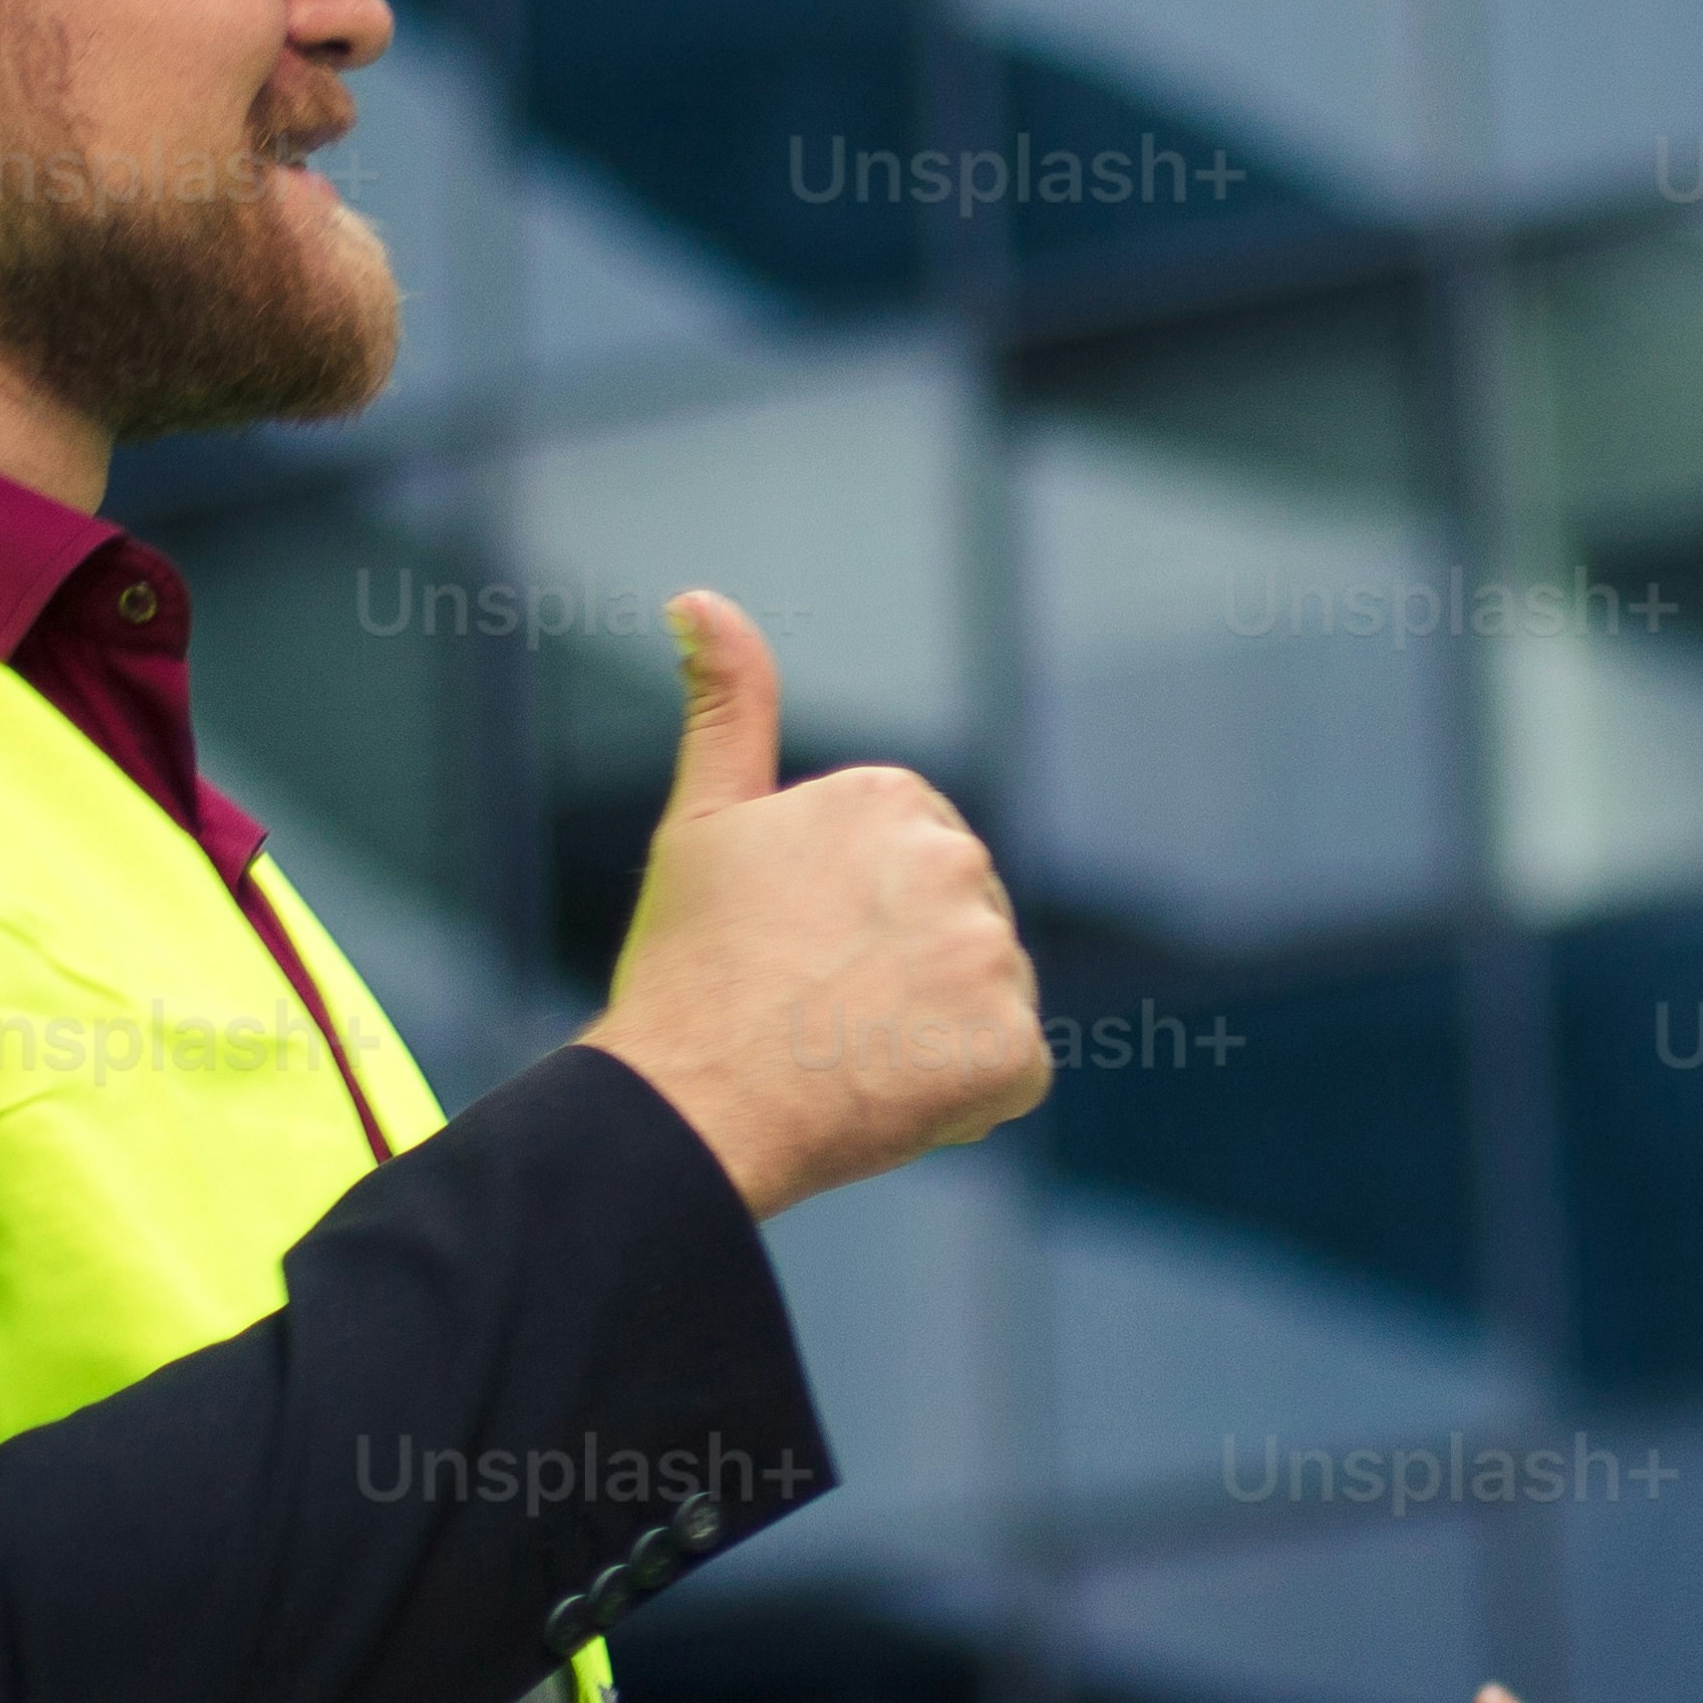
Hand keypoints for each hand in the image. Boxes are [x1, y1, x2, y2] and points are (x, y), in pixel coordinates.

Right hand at [583, 593, 1052, 1215]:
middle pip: (955, 925)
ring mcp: (992, 957)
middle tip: (814, 1008)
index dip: (853, 920)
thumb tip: (699, 598)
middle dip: (901, 968)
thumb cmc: (689, 970)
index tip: (795, 950)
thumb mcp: (701, 822)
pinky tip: (887, 1096)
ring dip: (929, 1030)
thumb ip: (728, 705)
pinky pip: (1005, 1071)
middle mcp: (956, 861)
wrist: (692, 1104)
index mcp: (891, 798)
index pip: (910, 866)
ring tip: (844, 1054)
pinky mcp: (1013, 1048)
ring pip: (981, 997)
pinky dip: (960, 1094)